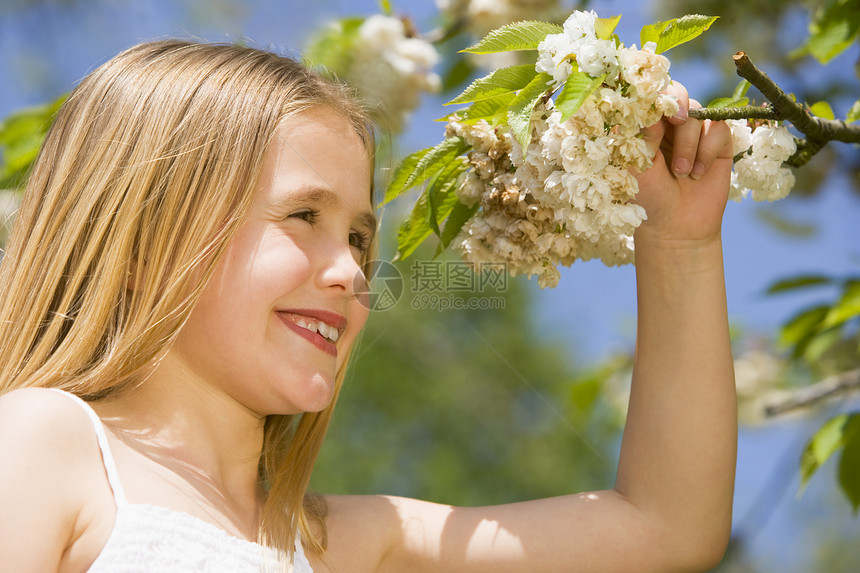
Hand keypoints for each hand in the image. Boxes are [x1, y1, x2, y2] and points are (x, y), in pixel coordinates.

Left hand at [633, 82, 733, 247]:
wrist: (677, 225)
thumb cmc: (648, 197)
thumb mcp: (637, 167)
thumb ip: (642, 138)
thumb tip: (651, 109)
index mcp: (644, 125)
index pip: (650, 95)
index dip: (656, 94)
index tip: (658, 109)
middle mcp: (669, 124)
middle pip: (678, 93)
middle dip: (679, 105)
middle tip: (678, 121)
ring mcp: (694, 131)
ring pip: (698, 114)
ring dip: (688, 144)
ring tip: (681, 173)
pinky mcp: (718, 142)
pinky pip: (719, 129)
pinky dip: (707, 151)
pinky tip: (698, 172)